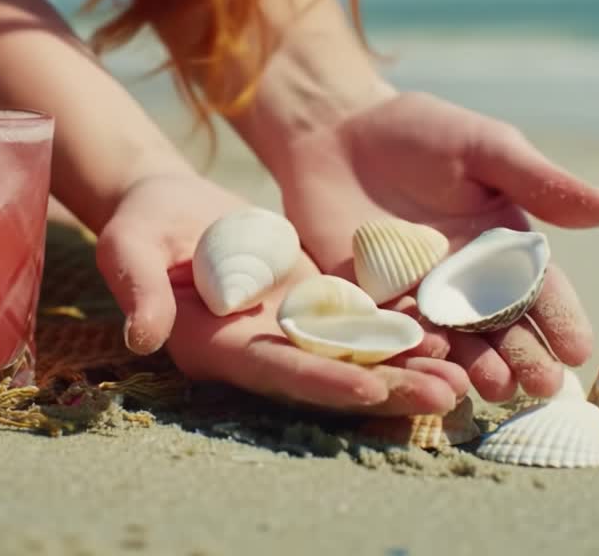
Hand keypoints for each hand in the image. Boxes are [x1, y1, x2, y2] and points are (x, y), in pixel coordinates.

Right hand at [95, 172, 469, 414]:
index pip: (275, 372)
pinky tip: (455, 330)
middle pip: (330, 376)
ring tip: (467, 376)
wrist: (174, 203)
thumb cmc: (143, 220)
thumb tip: (142, 338)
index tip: (370, 388)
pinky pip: (366, 321)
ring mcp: (293, 329)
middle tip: (448, 395)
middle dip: (388, 387)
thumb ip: (137, 286)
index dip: (321, 383)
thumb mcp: (130, 243)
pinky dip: (407, 328)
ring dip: (411, 367)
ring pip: (358, 356)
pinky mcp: (318, 304)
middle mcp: (261, 348)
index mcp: (217, 345)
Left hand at [274, 91, 598, 400]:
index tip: (578, 350)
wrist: (337, 132)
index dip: (559, 318)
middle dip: (522, 357)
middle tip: (540, 386)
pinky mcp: (367, 301)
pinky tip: (426, 367)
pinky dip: (408, 352)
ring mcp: (416, 296)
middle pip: (499, 328)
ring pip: (450, 340)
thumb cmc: (422, 133)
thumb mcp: (485, 148)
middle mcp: (464, 283)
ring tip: (491, 388)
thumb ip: (537, 181)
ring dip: (472, 365)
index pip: (539, 290)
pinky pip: (391, 333)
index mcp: (502, 249)